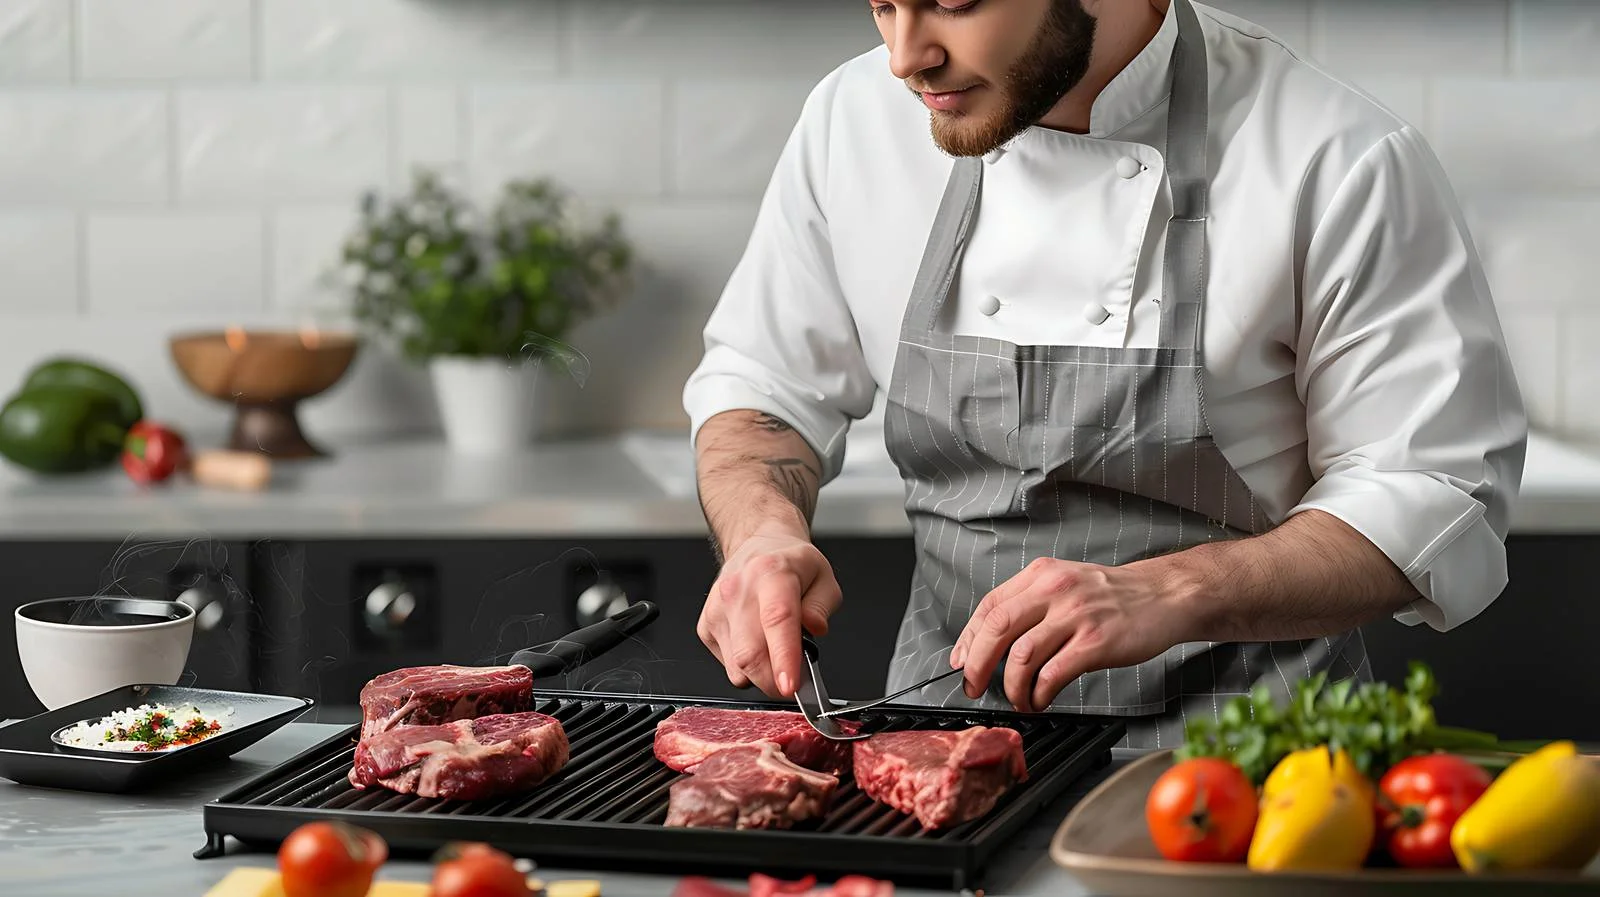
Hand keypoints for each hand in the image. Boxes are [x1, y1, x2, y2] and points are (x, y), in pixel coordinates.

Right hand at [697, 527, 841, 697]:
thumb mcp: (824, 578)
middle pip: (750, 653)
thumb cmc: (791, 566)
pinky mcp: (706, 627)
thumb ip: (822, 607)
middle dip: (775, 681)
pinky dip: (747, 668)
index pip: (776, 618)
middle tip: (794, 679)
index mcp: (772, 572)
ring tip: (776, 650)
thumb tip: (814, 630)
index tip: (790, 686)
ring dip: (762, 675)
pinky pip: (729, 666)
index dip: (784, 657)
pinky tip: (757, 644)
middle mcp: (739, 589)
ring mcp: (717, 609)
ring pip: (738, 667)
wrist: (757, 550)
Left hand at [949, 557, 1188, 712]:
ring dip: (1011, 686)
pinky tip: (1041, 699)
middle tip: (973, 686)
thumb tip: (993, 641)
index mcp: (1041, 575)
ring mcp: (1075, 615)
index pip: (990, 607)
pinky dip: (1039, 693)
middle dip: (977, 665)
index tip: (960, 661)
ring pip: (1021, 656)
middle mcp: (1054, 590)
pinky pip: (1053, 674)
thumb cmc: (1114, 595)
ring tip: (1017, 699)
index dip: (968, 638)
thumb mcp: (1066, 583)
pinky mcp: (1096, 642)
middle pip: (997, 629)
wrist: (1165, 595)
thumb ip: (1032, 604)